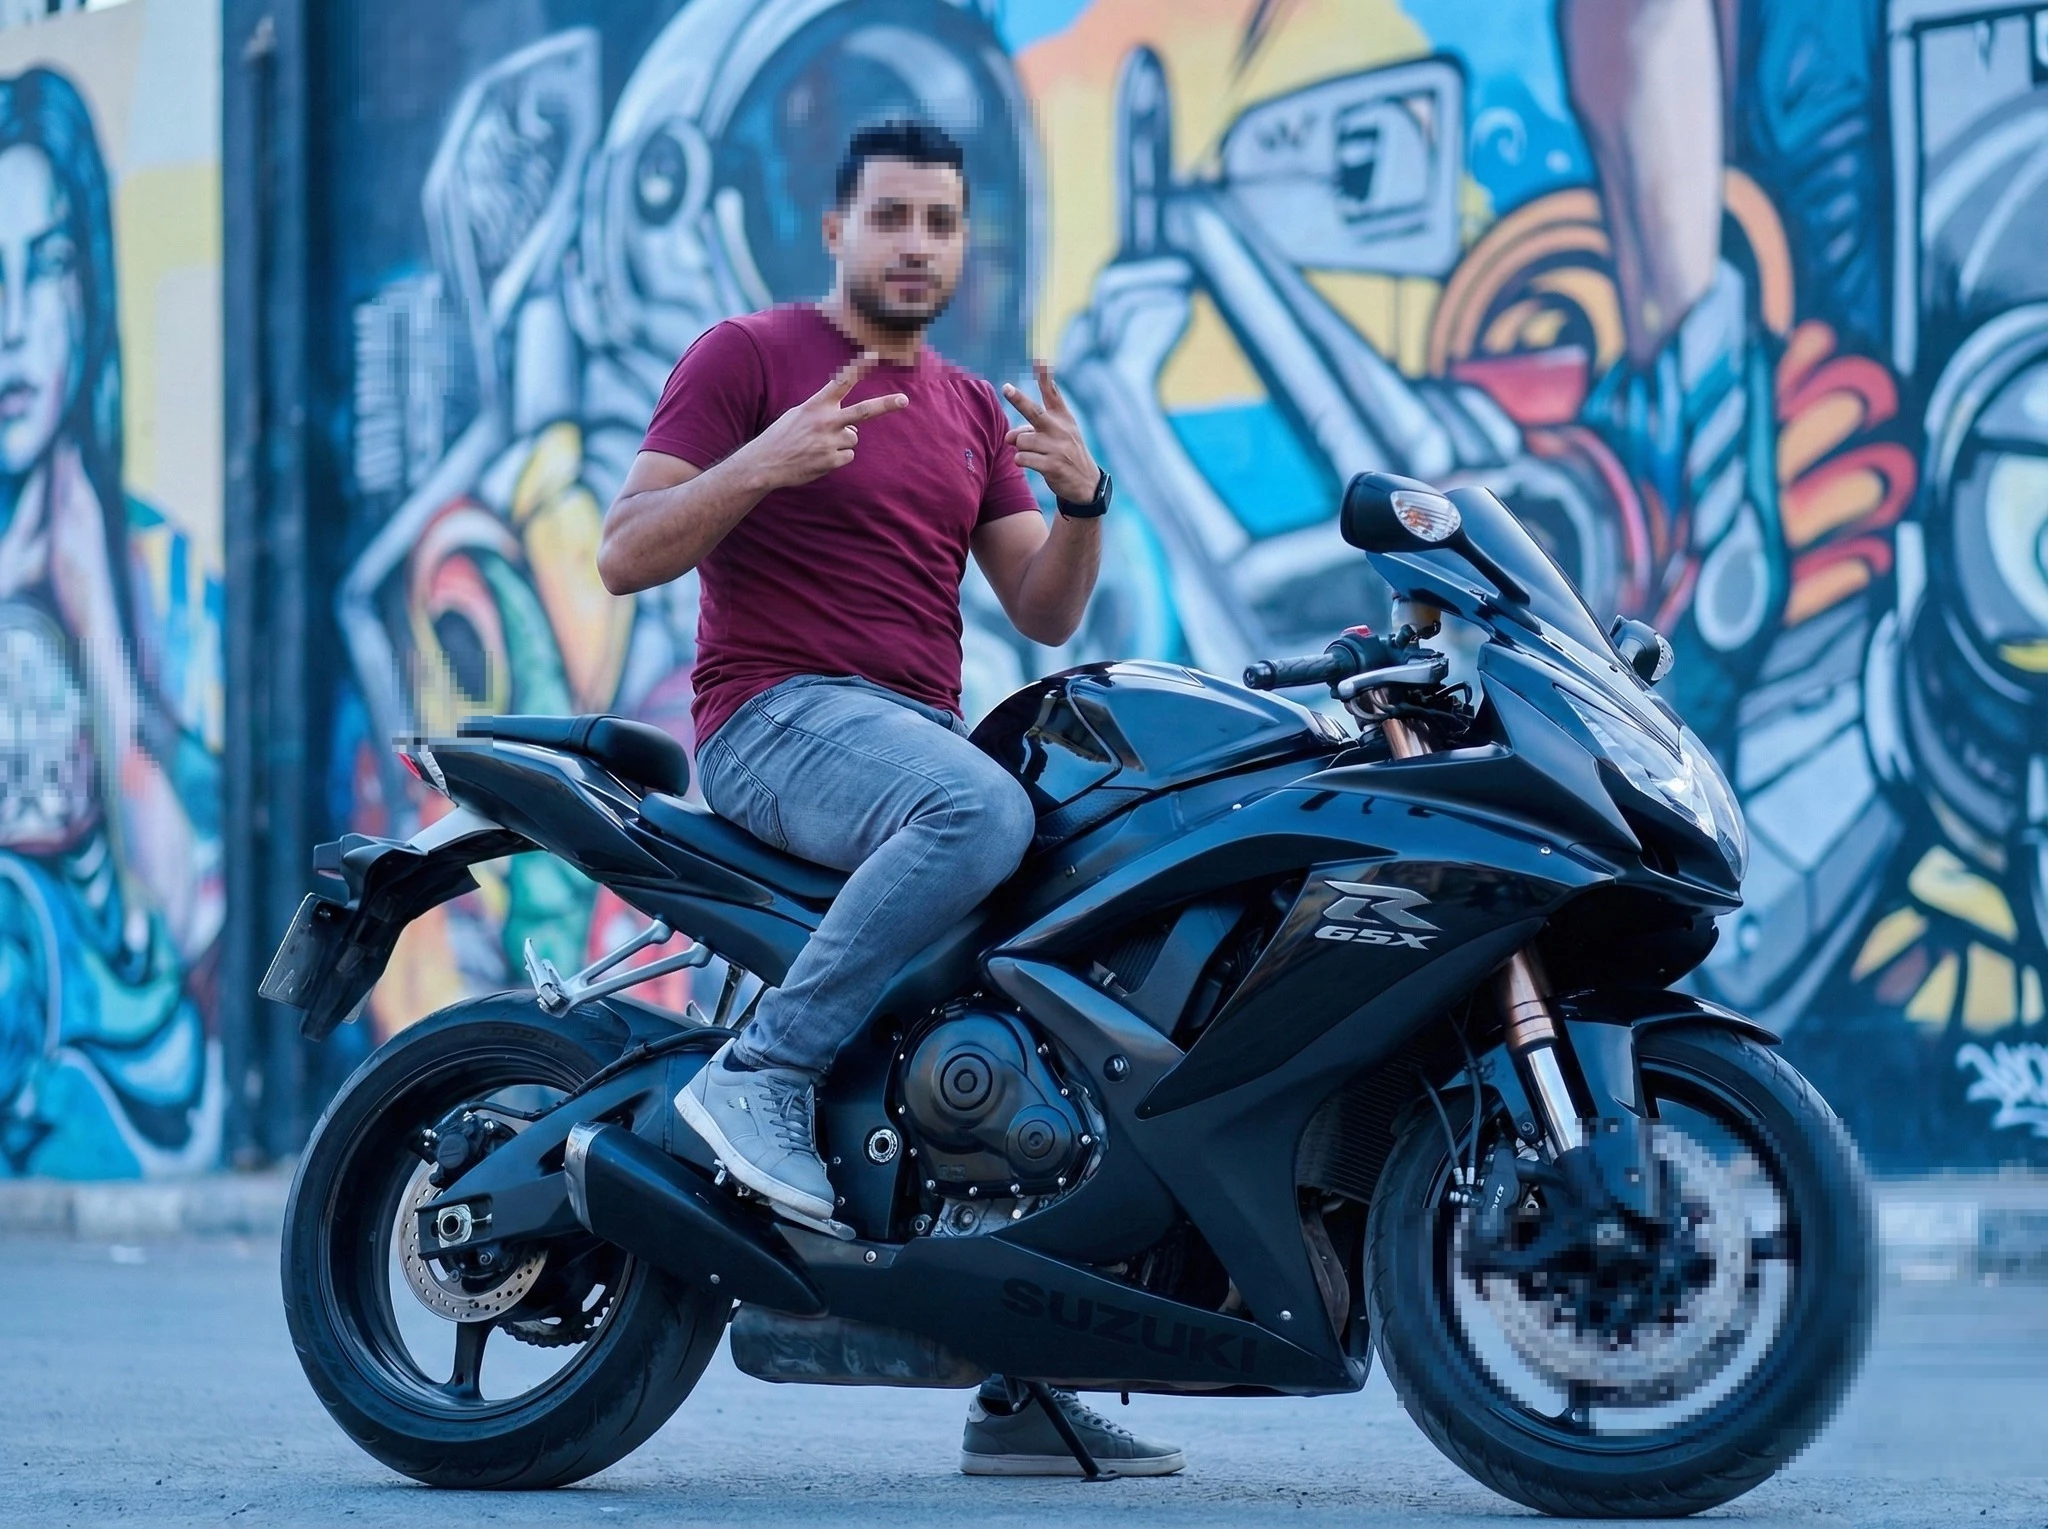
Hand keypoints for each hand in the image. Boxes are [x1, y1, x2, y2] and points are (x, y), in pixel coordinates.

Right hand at [748, 353, 908, 489]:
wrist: (765, 463)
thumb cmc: (782, 436)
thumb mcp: (799, 414)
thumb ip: (826, 414)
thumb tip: (853, 428)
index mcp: (816, 405)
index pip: (841, 382)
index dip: (858, 368)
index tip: (874, 355)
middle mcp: (826, 421)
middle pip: (863, 411)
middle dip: (886, 404)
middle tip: (904, 400)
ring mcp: (830, 441)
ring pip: (853, 438)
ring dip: (842, 441)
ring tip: (819, 445)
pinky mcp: (832, 460)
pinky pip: (848, 456)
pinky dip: (837, 457)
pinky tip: (818, 457)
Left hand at [1003, 361, 1098, 505]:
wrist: (1085, 483)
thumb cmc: (1064, 453)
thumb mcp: (1055, 436)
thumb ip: (1028, 430)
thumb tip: (1007, 438)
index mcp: (1062, 417)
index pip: (1052, 393)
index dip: (1045, 376)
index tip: (1040, 360)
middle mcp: (1060, 429)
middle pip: (1033, 412)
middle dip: (1018, 399)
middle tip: (1006, 388)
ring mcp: (1057, 447)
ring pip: (1021, 441)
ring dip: (1020, 448)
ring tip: (1033, 454)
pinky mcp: (1052, 465)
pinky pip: (1022, 458)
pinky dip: (1021, 461)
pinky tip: (1031, 464)